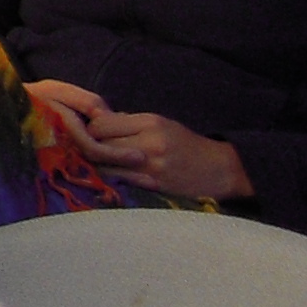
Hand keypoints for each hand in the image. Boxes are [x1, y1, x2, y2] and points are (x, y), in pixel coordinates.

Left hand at [30, 80, 253, 198]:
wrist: (219, 168)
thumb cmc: (186, 143)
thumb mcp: (161, 123)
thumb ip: (130, 122)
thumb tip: (97, 120)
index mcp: (150, 122)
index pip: (101, 124)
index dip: (91, 130)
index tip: (91, 134)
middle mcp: (149, 143)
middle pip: (99, 145)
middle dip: (89, 147)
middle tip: (88, 151)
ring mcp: (150, 166)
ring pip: (104, 166)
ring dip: (97, 166)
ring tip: (97, 164)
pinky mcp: (152, 185)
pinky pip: (119, 181)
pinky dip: (110, 178)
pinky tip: (110, 176)